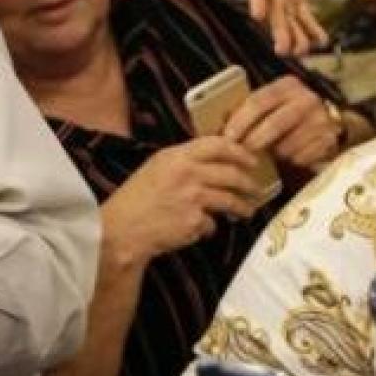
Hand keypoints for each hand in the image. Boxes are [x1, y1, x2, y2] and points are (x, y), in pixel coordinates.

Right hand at [101, 137, 262, 267]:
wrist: (119, 231)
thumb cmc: (135, 200)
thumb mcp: (156, 168)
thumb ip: (184, 162)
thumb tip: (216, 161)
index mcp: (176, 156)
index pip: (218, 145)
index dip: (240, 152)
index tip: (252, 160)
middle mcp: (187, 173)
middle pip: (232, 174)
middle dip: (249, 184)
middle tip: (256, 189)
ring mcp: (192, 197)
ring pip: (230, 200)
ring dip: (243, 207)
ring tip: (246, 211)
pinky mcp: (195, 221)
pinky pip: (212, 224)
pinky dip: (208, 228)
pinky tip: (200, 229)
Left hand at [222, 76, 342, 170]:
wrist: (333, 118)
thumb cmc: (292, 112)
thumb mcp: (275, 101)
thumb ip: (254, 109)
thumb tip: (220, 126)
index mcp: (288, 86)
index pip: (259, 102)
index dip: (240, 121)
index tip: (227, 136)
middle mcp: (307, 100)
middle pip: (274, 124)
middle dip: (253, 141)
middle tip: (242, 152)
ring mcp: (321, 121)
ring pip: (287, 145)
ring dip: (274, 153)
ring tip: (270, 152)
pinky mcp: (328, 140)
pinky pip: (301, 157)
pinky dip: (291, 160)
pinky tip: (289, 155)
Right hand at [244, 0, 327, 56]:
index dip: (258, 0)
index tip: (257, 16)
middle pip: (274, 11)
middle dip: (279, 31)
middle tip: (282, 51)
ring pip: (290, 19)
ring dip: (296, 37)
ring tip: (302, 53)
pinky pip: (305, 15)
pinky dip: (312, 28)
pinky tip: (322, 42)